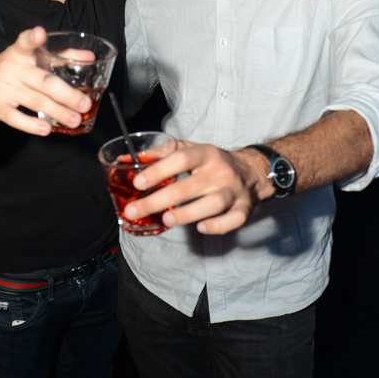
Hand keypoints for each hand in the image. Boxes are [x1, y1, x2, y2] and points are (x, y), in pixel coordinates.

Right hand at [0, 27, 92, 135]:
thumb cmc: (12, 72)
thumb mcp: (30, 59)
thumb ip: (60, 56)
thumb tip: (90, 57)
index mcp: (20, 52)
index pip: (26, 42)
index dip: (33, 38)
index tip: (40, 34)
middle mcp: (11, 67)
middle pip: (44, 81)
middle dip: (67, 95)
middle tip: (85, 105)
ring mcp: (3, 88)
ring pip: (36, 101)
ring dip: (58, 113)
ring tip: (75, 120)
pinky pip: (17, 118)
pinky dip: (32, 125)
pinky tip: (47, 129)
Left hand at [123, 142, 273, 234]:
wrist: (252, 171)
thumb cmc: (212, 162)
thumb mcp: (191, 149)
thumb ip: (161, 153)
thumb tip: (126, 160)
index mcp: (206, 153)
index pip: (180, 158)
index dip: (158, 170)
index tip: (138, 183)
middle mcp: (220, 171)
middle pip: (188, 187)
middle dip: (158, 201)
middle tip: (134, 210)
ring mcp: (234, 190)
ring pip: (212, 204)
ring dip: (187, 214)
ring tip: (166, 220)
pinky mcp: (244, 208)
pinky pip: (233, 219)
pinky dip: (218, 226)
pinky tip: (201, 228)